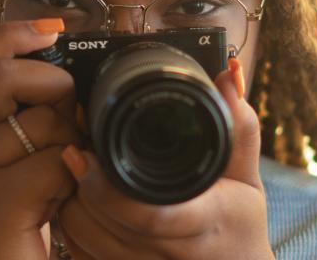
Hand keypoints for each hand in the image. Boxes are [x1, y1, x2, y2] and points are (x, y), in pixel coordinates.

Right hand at [0, 19, 80, 259]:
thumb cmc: (1, 222)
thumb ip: (13, 120)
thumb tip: (64, 80)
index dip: (12, 33)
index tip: (53, 27)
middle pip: (7, 75)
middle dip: (54, 86)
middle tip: (69, 118)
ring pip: (42, 121)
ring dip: (70, 144)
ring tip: (61, 175)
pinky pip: (55, 164)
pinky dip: (72, 180)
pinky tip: (58, 203)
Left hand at [56, 58, 274, 258]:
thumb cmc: (239, 223)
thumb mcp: (246, 176)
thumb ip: (238, 126)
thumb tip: (228, 74)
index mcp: (204, 223)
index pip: (147, 214)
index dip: (106, 187)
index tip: (81, 153)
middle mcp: (171, 253)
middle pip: (102, 225)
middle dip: (79, 185)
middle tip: (73, 150)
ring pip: (82, 240)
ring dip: (71, 203)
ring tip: (76, 171)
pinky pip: (79, 254)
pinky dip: (72, 227)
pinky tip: (81, 202)